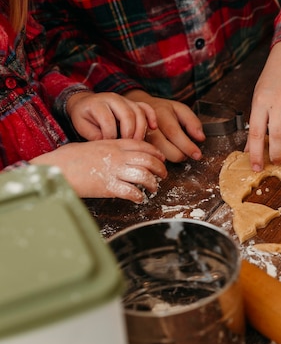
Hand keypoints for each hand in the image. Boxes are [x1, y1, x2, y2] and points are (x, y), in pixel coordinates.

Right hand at [31, 139, 167, 202]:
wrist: (55, 168)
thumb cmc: (68, 158)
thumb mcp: (91, 145)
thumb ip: (107, 148)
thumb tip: (117, 153)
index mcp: (113, 144)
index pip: (142, 146)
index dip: (156, 153)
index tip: (161, 159)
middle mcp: (117, 156)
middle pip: (148, 160)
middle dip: (160, 168)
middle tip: (163, 175)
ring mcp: (113, 171)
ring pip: (144, 175)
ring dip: (153, 183)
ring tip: (153, 188)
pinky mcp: (108, 186)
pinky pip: (131, 191)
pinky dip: (139, 196)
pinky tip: (139, 199)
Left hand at [66, 91, 156, 139]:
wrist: (85, 103)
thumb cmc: (84, 117)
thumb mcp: (82, 127)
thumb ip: (94, 136)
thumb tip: (110, 145)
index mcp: (97, 103)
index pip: (108, 121)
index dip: (110, 136)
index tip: (109, 146)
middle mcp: (113, 98)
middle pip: (127, 115)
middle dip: (129, 134)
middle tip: (127, 146)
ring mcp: (125, 100)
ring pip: (139, 112)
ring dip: (141, 130)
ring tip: (137, 143)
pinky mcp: (133, 103)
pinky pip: (147, 107)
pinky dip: (152, 117)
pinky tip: (153, 127)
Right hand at [124, 90, 205, 161]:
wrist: (139, 109)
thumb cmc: (162, 110)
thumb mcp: (180, 109)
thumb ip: (192, 122)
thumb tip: (201, 138)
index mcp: (160, 114)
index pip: (174, 133)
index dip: (187, 146)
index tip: (198, 154)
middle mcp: (147, 126)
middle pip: (165, 148)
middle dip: (180, 155)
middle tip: (187, 152)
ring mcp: (140, 137)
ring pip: (157, 156)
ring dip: (171, 157)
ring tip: (176, 149)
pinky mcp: (137, 146)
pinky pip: (150, 157)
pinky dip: (161, 158)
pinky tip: (165, 151)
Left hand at [246, 41, 280, 171]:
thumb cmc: (270, 85)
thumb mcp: (257, 102)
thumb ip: (255, 126)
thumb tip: (249, 150)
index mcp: (260, 103)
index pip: (256, 133)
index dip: (256, 153)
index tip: (257, 167)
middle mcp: (278, 102)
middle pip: (278, 135)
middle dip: (277, 154)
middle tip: (276, 161)